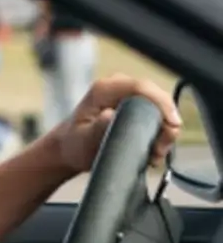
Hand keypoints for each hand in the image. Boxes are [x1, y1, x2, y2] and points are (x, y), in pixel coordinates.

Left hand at [49, 74, 180, 173]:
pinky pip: (158, 117)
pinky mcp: (136, 107)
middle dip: (166, 124)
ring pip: (161, 109)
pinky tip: (153, 152)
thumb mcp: (84, 139)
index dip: (161, 104)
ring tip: (154, 155)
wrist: (71, 149)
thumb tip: (111, 115)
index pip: (141, 87)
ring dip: (164, 133)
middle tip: (159, 149)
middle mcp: (118, 87)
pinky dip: (160, 135)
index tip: (172, 126)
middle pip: (156, 98)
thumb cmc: (75, 144)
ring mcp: (128, 96)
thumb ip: (98, 128)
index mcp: (104, 89)